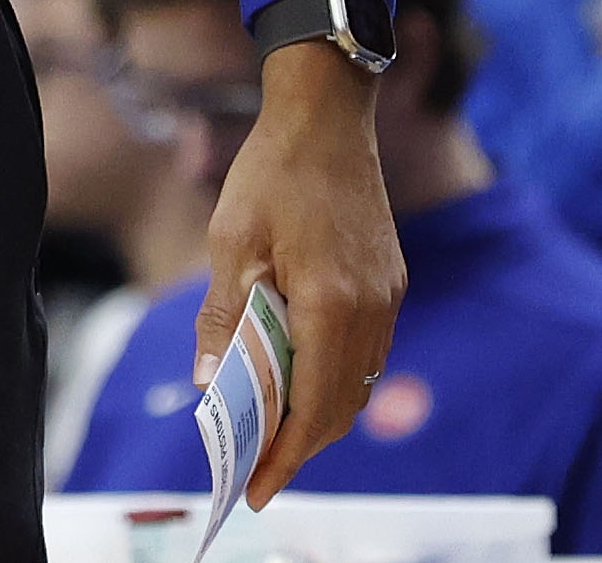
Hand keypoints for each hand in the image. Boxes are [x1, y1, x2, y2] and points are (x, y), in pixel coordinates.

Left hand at [197, 41, 403, 505]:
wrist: (327, 114)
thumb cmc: (273, 171)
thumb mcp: (231, 243)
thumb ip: (224, 317)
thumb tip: (211, 382)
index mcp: (332, 303)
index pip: (313, 408)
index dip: (285, 456)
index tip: (254, 489)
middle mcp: (371, 307)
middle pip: (341, 407)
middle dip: (300, 445)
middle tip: (255, 466)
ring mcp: (388, 295)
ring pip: (359, 382)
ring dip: (319, 412)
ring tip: (271, 427)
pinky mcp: (390, 280)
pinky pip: (367, 350)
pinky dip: (335, 376)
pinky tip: (298, 373)